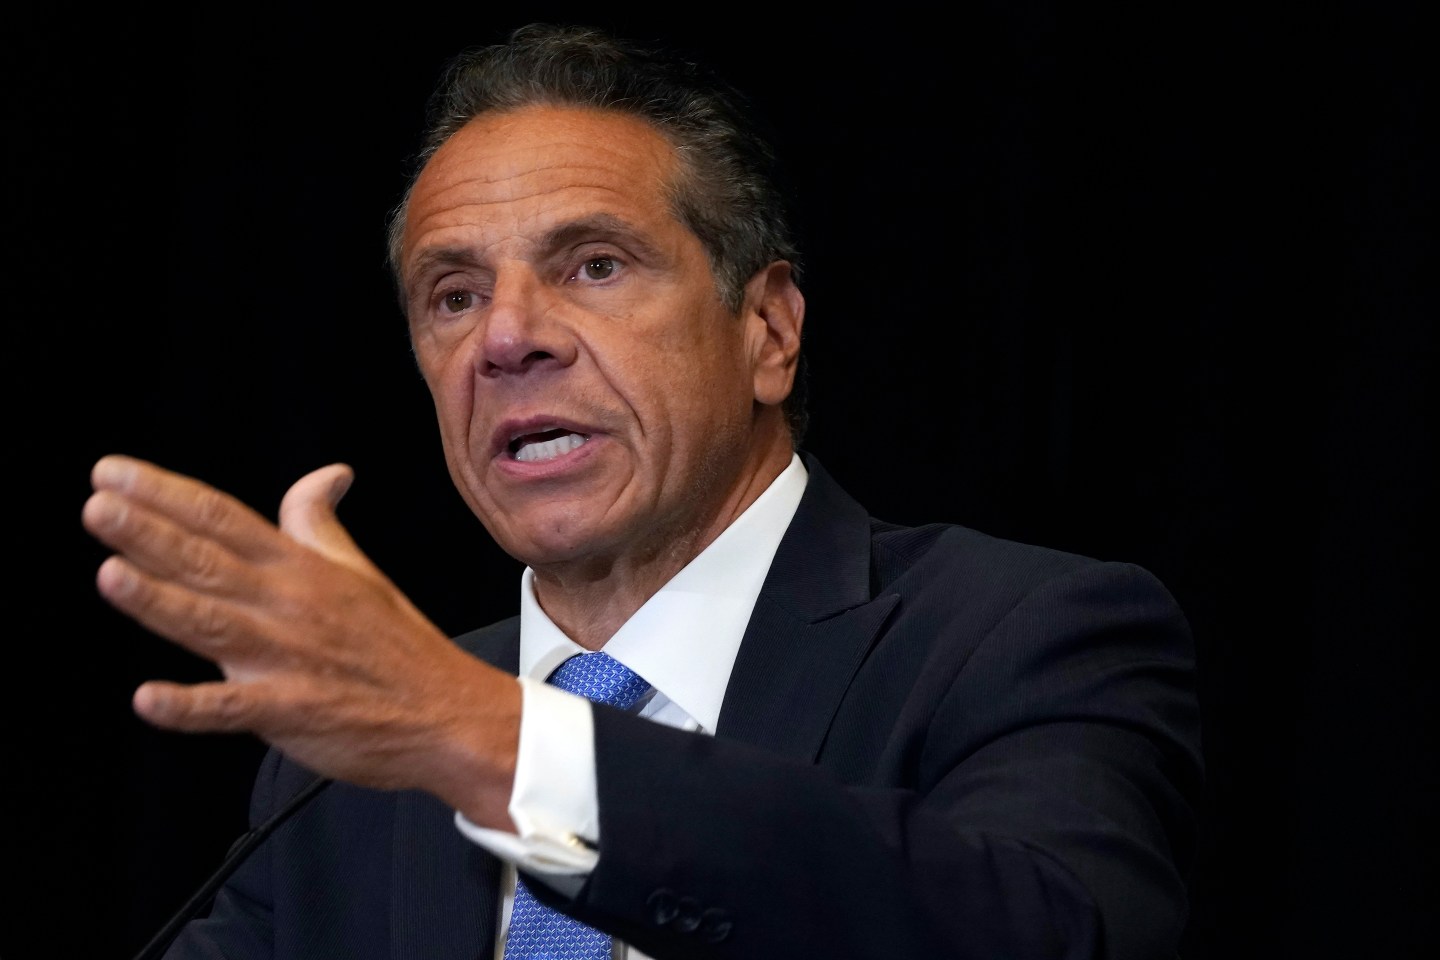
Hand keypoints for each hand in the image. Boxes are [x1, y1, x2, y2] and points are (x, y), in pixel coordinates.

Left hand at [82, 455, 519, 827]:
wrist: (449, 714)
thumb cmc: (399, 646)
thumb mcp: (360, 572)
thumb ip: (320, 524)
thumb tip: (326, 474)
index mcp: (301, 569)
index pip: (224, 518)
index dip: (167, 494)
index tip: (115, 474)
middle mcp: (288, 605)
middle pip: (209, 562)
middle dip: (149, 533)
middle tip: (98, 505)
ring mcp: (288, 658)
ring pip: (212, 624)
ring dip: (160, 600)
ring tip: (111, 574)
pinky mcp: (291, 711)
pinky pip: (233, 709)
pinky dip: (192, 706)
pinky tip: (149, 698)